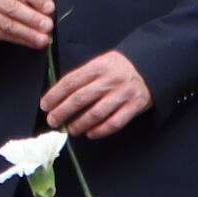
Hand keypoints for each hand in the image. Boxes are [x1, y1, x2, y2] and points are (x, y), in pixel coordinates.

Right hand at [0, 0, 57, 45]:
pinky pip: (4, 35)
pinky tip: (32, 42)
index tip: (49, 8)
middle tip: (47, 25)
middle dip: (32, 18)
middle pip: (11, 7)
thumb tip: (47, 12)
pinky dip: (22, 40)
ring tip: (43, 38)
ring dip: (28, 33)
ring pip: (8, 24)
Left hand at [39, 48, 153, 137]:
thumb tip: (59, 95)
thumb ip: (83, 76)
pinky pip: (114, 122)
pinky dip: (100, 130)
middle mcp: (109, 80)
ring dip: (79, 124)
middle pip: (80, 98)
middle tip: (52, 120)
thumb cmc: (120, 67)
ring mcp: (123, 94)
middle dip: (62, 112)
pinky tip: (90, 133)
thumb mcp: (101, 62)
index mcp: (98, 66)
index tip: (45, 105)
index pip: (71, 82)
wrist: (152, 64)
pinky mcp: (135, 106)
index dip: (55, 95)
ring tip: (70, 129)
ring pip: (96, 113)